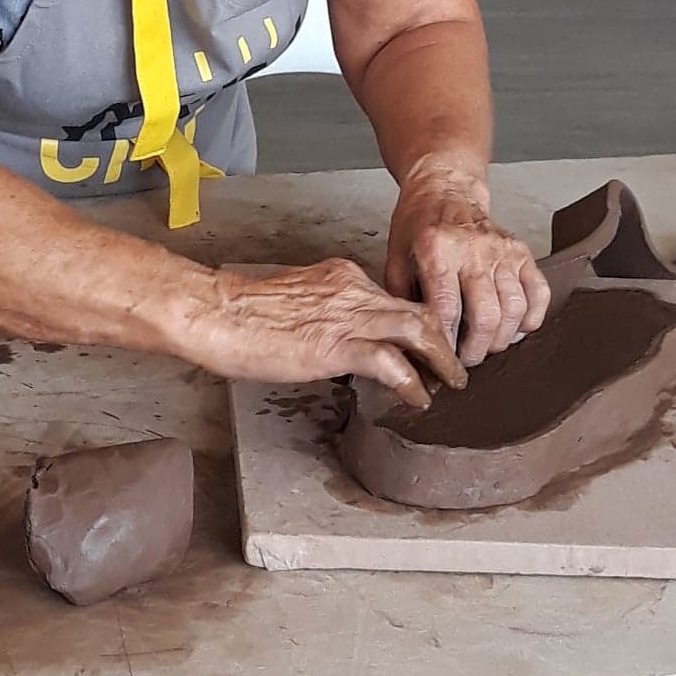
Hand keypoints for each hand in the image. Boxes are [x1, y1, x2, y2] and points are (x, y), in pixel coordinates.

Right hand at [186, 259, 468, 407]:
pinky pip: (392, 364)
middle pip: (418, 308)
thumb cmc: (243, 312)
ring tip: (453, 382)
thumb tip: (337, 337)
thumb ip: (325, 312)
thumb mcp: (296, 301)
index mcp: (341, 276)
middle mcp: (352, 289)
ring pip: (417, 330)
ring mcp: (348, 316)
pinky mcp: (338, 346)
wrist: (219, 314)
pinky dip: (412, 383)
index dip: (419, 320)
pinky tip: (418, 399)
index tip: (430, 341)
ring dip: (441, 360)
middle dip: (444, 338)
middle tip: (457, 364)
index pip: (394, 297)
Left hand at [386, 166, 549, 367]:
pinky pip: (538, 293)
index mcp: (437, 248)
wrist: (446, 186)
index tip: (441, 358)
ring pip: (514, 309)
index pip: (446, 308)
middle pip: (486, 315)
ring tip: (486, 346)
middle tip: (467, 361)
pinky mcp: (521, 251)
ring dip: (501, 339)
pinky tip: (516, 328)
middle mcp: (473, 249)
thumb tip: (408, 337)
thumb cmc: (419, 221)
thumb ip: (400, 295)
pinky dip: (532, 318)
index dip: (446, 342)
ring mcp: (501, 250)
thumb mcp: (395, 254)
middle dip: (477, 350)